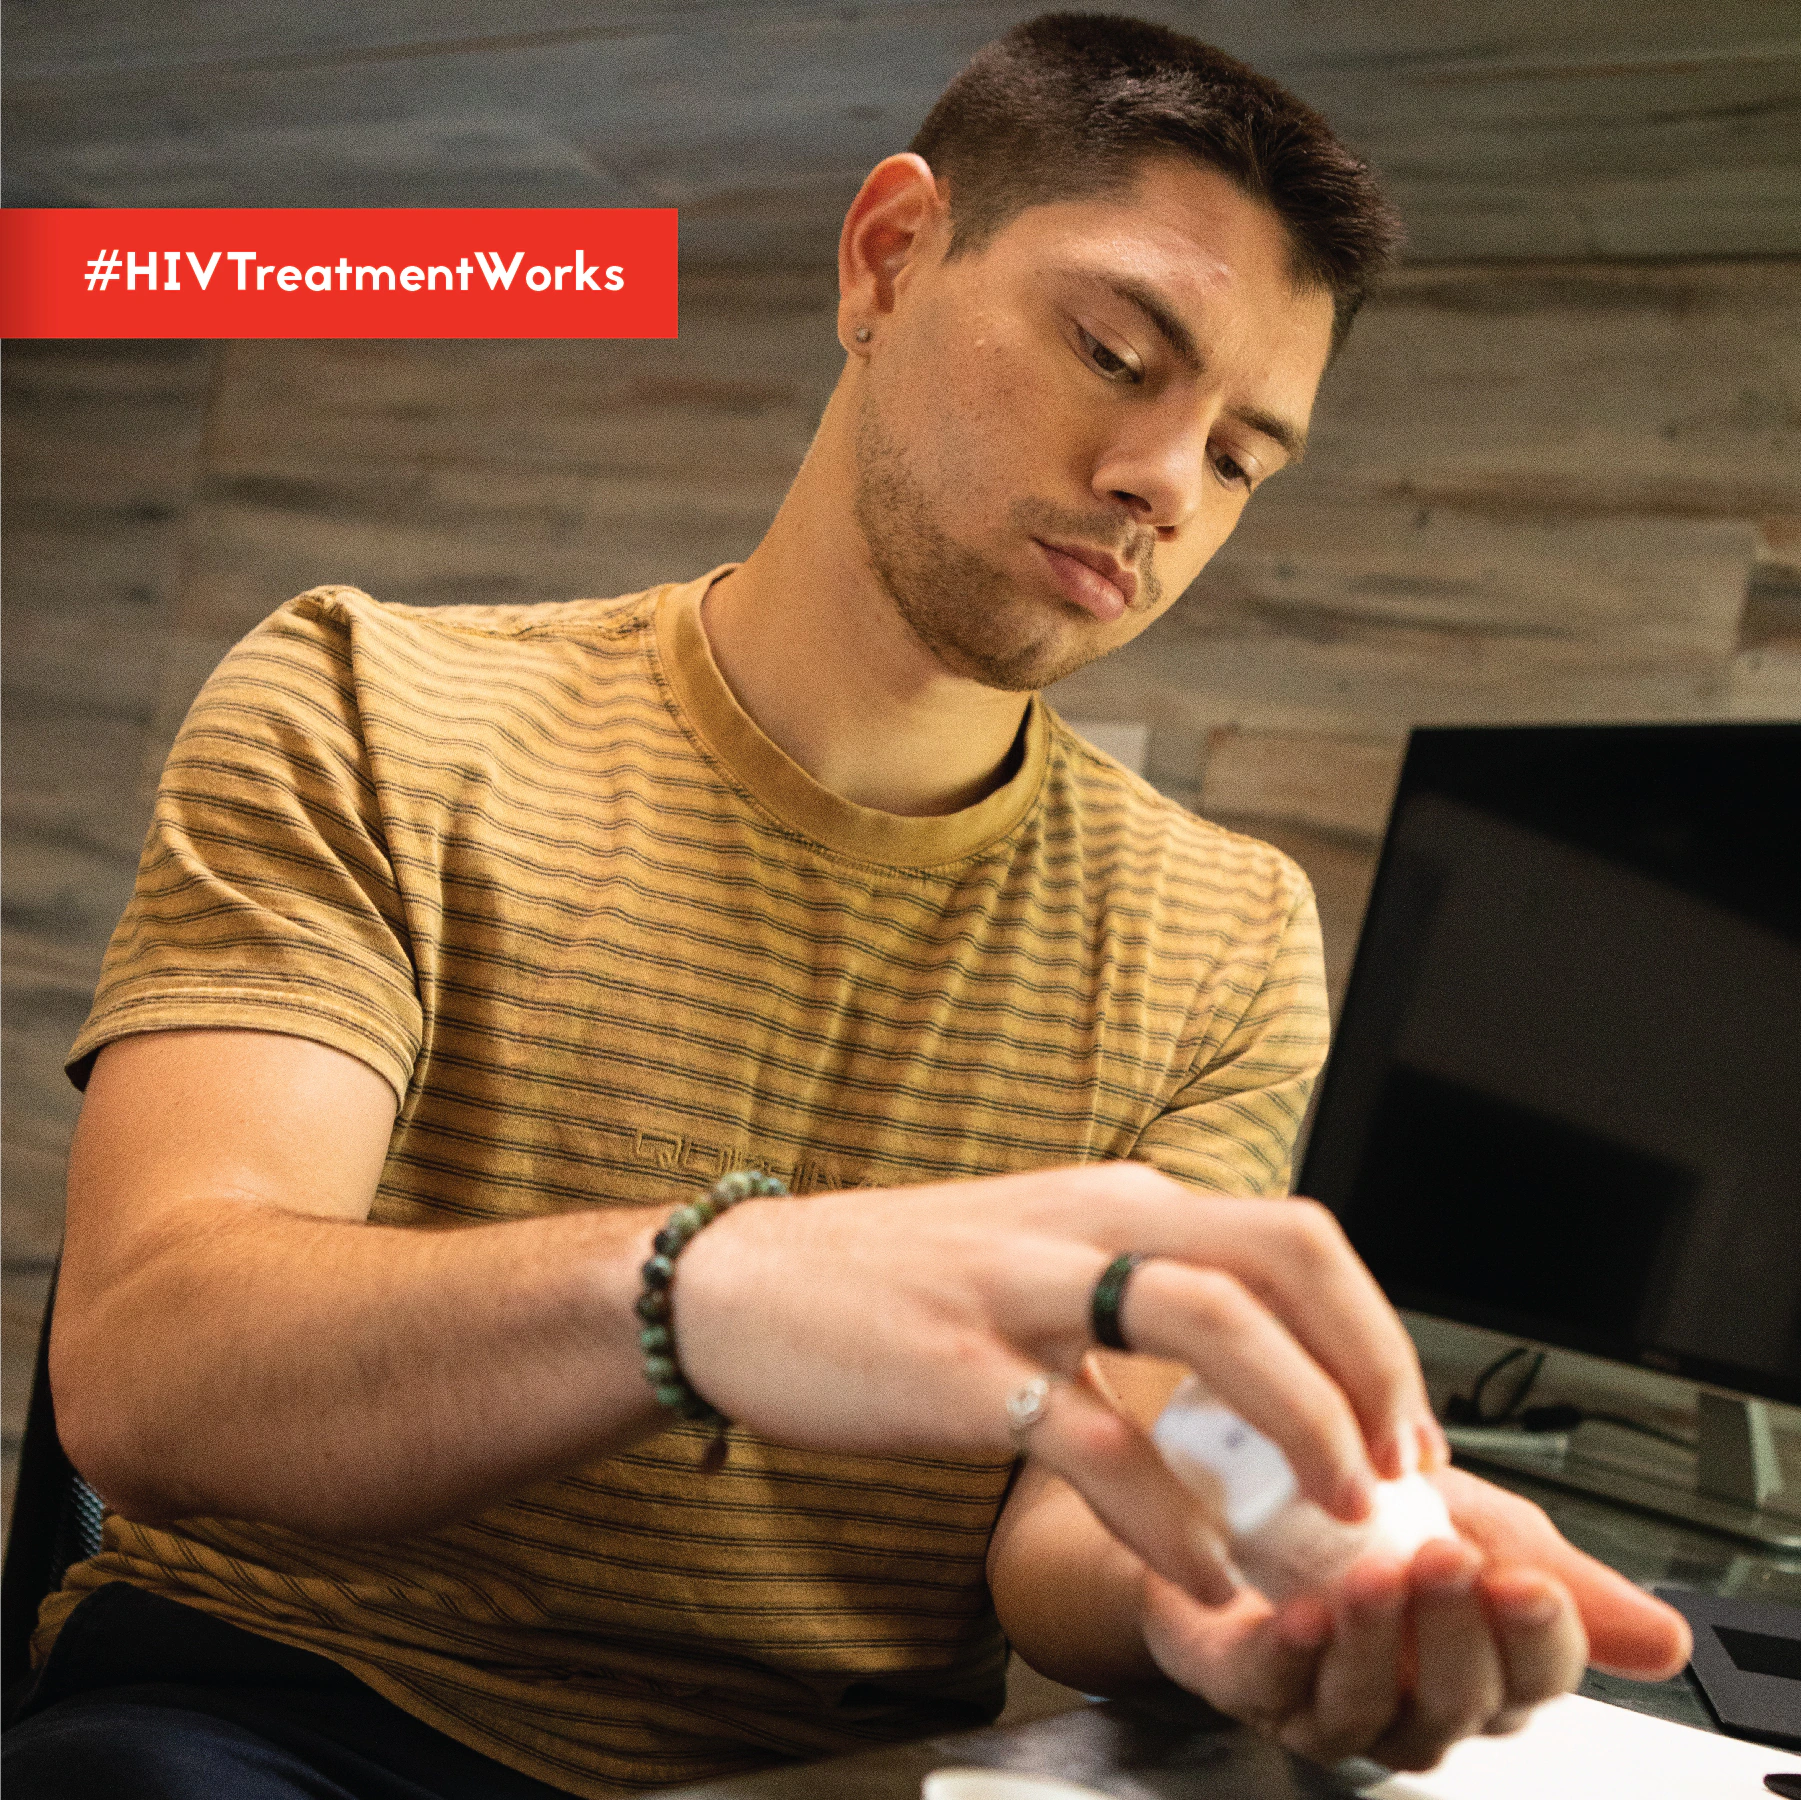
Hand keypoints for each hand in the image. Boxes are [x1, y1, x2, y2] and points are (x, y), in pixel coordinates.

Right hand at [674, 1163, 1440, 1597]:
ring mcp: (1028, 1288)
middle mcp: (1088, 1222)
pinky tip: (1204, 1571)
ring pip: (1215, 1323)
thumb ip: (1136, 1301)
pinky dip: (1171, 1515)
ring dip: (1301, 1423)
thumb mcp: (1038, 1261)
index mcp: (1116, 1199)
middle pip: (1284, 1257)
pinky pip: (1101, 1441)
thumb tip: (1246, 1381)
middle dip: (1369, 1363)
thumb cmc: (893, 1284)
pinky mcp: (968, 1367)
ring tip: (1337, 1514)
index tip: (1402, 1421)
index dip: (1372, 1329)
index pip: (1292, 1237)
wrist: (743, 1285)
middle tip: (1399, 1467)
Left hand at [1135, 1467, 1689, 1770]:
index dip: (1541, 1638)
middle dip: (1459, 1632)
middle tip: (1448, 1560)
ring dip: (1378, 1641)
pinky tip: (1303, 1612)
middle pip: (1463, 1700)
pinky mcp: (1251, 1685)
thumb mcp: (1470, 1518)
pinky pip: (1277, 1687)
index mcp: (1482, 1664)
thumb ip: (1553, 1568)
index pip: (1540, 1677)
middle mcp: (1415, 1700)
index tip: (1526, 1580)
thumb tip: (1667, 1638)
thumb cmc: (1357, 1520)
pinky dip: (1292, 1653)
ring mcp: (1333, 1705)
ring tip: (1374, 1579)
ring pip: (1370, 1705)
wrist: (1234, 1496)